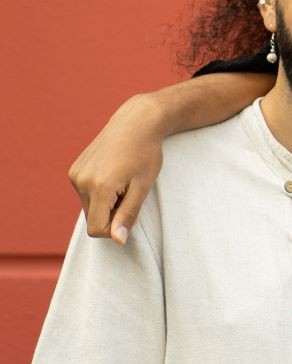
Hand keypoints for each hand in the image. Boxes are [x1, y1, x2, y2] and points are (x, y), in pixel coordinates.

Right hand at [68, 93, 166, 243]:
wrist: (136, 123)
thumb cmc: (146, 154)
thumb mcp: (142, 188)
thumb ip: (128, 215)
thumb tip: (117, 241)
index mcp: (98, 187)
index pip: (96, 229)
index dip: (114, 229)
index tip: (130, 214)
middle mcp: (81, 180)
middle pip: (92, 218)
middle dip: (111, 214)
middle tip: (129, 193)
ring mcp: (75, 173)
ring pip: (88, 206)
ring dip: (105, 203)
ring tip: (122, 182)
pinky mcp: (74, 169)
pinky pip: (85, 193)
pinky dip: (99, 192)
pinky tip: (113, 175)